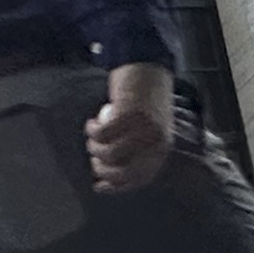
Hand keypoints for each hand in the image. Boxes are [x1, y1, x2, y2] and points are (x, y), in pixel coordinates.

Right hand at [88, 63, 175, 193]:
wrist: (146, 66)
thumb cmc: (144, 99)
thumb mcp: (147, 129)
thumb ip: (137, 149)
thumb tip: (111, 175)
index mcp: (162, 148)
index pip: (140, 178)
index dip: (117, 185)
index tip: (99, 185)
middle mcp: (155, 141)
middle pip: (123, 171)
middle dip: (102, 169)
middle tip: (93, 159)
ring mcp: (143, 127)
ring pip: (110, 153)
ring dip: (94, 148)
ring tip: (92, 138)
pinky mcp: (129, 113)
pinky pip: (103, 133)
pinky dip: (93, 131)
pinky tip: (91, 123)